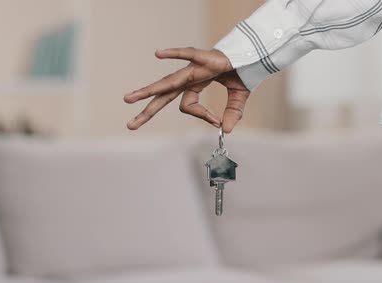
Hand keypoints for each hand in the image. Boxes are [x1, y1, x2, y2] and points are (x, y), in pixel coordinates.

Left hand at [124, 48, 250, 132]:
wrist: (252, 53)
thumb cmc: (242, 69)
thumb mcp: (238, 96)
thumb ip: (232, 112)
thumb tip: (227, 130)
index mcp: (194, 85)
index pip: (189, 107)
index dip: (203, 116)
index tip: (217, 121)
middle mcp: (188, 77)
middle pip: (163, 96)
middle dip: (147, 111)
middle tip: (131, 125)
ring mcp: (193, 67)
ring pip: (167, 82)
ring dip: (148, 90)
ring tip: (129, 99)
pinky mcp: (204, 58)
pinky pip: (187, 55)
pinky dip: (174, 54)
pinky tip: (158, 53)